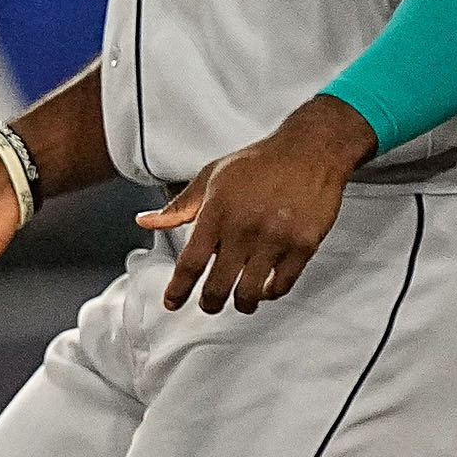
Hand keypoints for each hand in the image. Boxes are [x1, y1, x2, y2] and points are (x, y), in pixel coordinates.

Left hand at [140, 96, 369, 314]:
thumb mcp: (210, 177)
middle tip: (208, 305)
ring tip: (240, 302)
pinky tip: (266, 289)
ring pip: (251, 291)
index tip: (172, 303)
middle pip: (218, 285)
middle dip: (209, 303)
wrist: (310, 150)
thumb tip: (146, 221)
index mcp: (216, 214)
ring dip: (242, 303)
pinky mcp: (303, 245)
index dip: (178, 289)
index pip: (190, 263)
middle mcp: (244, 230)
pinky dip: (271, 292)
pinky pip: (283, 283)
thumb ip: (179, 207)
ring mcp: (275, 240)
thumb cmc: (259, 163)